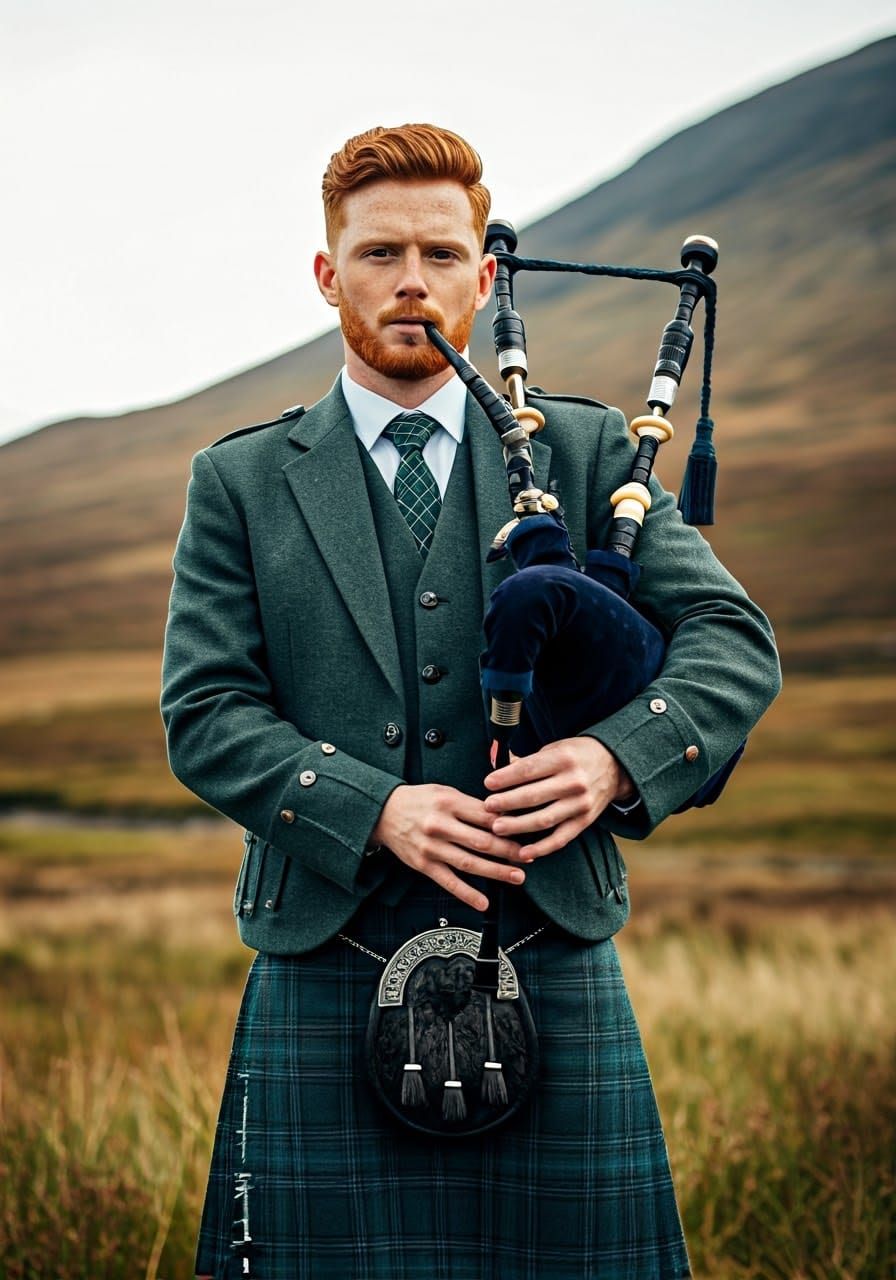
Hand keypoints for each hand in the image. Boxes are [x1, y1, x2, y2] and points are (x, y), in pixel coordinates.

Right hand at [371, 783, 525, 911]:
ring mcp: (432, 847)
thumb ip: (470, 804)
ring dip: (496, 872)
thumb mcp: (444, 791)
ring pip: (469, 863)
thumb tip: (502, 818)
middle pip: (482, 841)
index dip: (508, 825)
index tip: (526, 831)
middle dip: (508, 850)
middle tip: (528, 856)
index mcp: (449, 802)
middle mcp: (440, 825)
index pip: (485, 816)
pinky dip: (467, 894)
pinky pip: (448, 882)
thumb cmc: (419, 800)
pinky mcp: (424, 865)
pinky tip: (483, 902)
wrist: (383, 811)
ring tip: (517, 877)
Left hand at [483, 737, 634, 859]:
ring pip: (544, 819)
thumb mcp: (555, 748)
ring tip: (497, 828)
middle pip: (534, 796)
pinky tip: (523, 853)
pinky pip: (561, 838)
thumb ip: (529, 760)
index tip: (487, 784)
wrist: (614, 765)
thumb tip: (499, 769)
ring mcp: (580, 804)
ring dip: (518, 826)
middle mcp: (573, 782)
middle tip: (487, 807)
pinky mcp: (584, 821)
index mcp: (563, 759)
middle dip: (507, 802)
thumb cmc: (576, 755)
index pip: (529, 770)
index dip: (507, 778)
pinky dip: (542, 848)